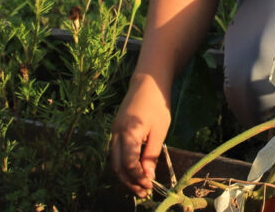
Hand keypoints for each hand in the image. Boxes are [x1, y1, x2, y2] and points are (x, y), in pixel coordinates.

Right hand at [110, 74, 171, 196]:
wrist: (148, 82)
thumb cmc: (157, 104)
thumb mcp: (160, 130)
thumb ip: (151, 154)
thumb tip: (148, 177)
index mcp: (128, 133)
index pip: (128, 164)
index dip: (138, 178)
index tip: (149, 186)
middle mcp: (116, 133)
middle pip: (117, 165)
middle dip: (129, 181)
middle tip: (144, 192)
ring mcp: (114, 131)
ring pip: (115, 160)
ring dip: (125, 175)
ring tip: (140, 185)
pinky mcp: (116, 129)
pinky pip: (116, 151)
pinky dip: (124, 164)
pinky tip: (135, 170)